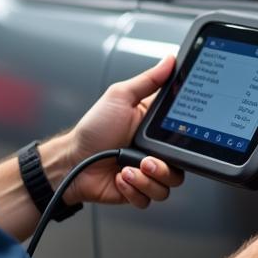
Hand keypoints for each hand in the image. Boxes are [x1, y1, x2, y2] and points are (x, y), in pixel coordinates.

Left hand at [64, 55, 184, 208]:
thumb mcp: (120, 96)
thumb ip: (149, 80)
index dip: (185, 135)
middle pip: (181, 165)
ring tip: (129, 169)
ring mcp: (147, 172)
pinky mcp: (138, 191)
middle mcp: (154, 150)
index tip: (175, 135)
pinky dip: (135, 190)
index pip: (184, 131)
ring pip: (169, 184)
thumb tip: (170, 60)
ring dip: (148, 179)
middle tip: (146, 159)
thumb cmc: (92, 129)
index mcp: (154, 126)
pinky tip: (121, 178)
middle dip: (164, 166)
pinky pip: (151, 198)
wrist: (72, 162)